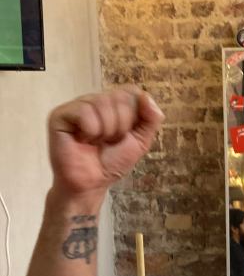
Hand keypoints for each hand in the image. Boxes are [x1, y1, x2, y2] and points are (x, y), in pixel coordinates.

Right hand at [48, 88, 164, 197]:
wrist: (92, 183)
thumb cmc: (113, 163)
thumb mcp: (141, 141)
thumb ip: (151, 119)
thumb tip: (146, 95)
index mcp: (114, 104)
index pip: (132, 92)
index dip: (134, 116)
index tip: (125, 134)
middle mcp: (95, 100)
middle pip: (120, 97)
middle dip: (121, 126)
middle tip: (108, 141)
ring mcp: (77, 105)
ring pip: (102, 103)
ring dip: (106, 130)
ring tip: (95, 142)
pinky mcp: (60, 115)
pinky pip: (84, 111)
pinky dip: (90, 130)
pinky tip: (82, 140)